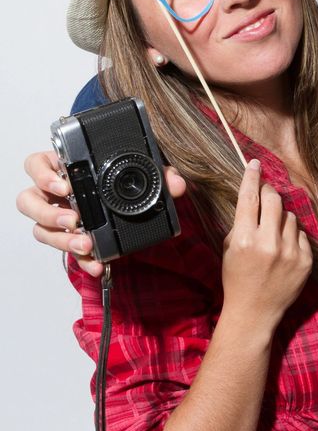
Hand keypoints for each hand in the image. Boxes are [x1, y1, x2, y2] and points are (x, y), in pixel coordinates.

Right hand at [17, 149, 186, 277]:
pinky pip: (66, 252)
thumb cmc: (123, 178)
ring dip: (61, 240)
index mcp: (64, 168)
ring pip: (40, 230)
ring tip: (85, 245)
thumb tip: (176, 184)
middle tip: (73, 220)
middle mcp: (54, 194)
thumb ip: (160, 173)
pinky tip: (97, 265)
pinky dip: (81, 260)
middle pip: (28, 201)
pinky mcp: (70, 240)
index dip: (44, 175)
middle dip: (47, 213)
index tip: (65, 186)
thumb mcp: (143, 169)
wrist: (128, 204)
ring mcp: (57, 218)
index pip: (37, 165)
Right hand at [221, 161, 312, 337]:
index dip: (252, 177)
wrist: (255, 312)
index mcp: (245, 240)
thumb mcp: (229, 248)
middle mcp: (269, 244)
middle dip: (269, 193)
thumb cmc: (237, 278)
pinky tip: (283, 250)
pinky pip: (301, 234)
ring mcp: (290, 253)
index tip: (254, 164)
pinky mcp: (305, 261)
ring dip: (281, 219)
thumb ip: (242, 223)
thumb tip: (254, 197)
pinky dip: (292, 236)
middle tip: (265, 194)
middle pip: (274, 200)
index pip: (249, 198)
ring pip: (290, 216)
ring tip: (272, 235)